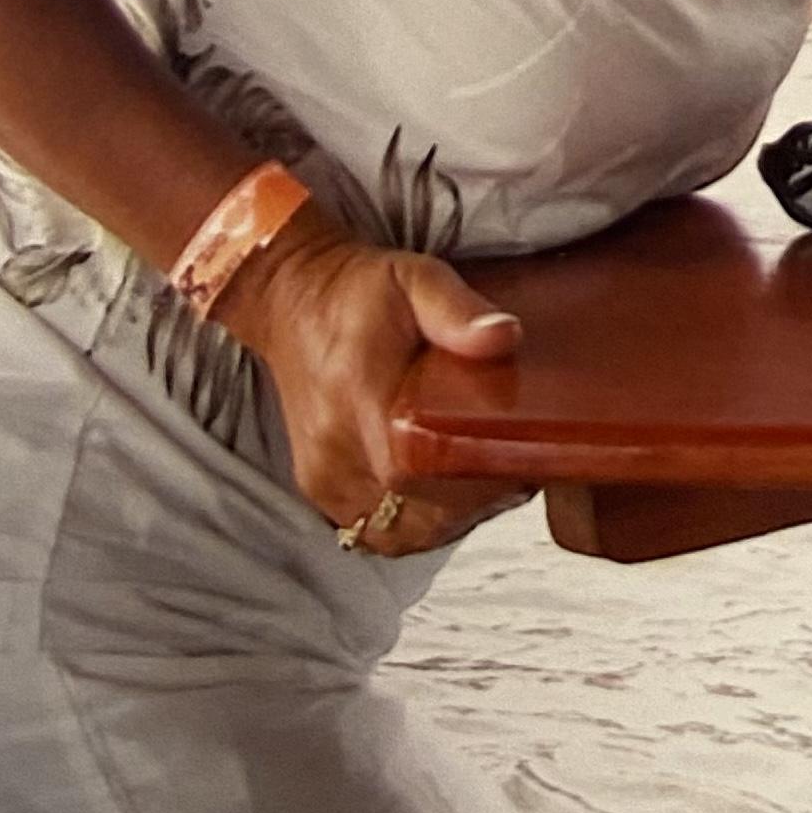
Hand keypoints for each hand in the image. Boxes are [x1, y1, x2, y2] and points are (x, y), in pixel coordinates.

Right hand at [217, 207, 530, 554]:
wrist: (293, 300)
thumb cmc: (359, 291)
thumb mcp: (416, 279)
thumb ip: (458, 311)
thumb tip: (504, 336)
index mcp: (358, 399)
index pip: (417, 472)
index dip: (476, 480)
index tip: (518, 459)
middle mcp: (334, 450)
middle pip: (418, 514)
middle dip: (476, 502)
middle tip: (514, 466)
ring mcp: (324, 477)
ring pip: (399, 533)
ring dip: (450, 518)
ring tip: (485, 480)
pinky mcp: (321, 488)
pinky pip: (376, 531)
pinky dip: (417, 523)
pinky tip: (447, 494)